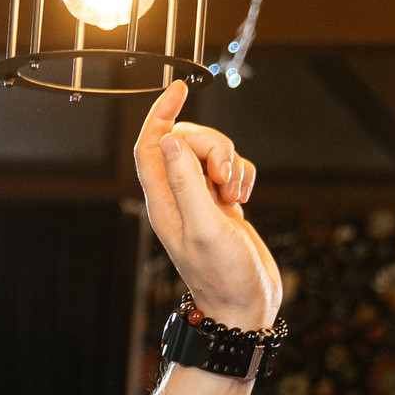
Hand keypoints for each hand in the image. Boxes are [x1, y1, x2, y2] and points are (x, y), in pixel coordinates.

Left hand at [132, 81, 279, 333]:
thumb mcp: (205, 226)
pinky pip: (232, 171)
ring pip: (213, 154)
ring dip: (231, 165)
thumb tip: (168, 140)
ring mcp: (199, 200)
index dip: (160, 114)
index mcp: (162, 201)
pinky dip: (244, 176)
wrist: (244, 306)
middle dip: (214, 148)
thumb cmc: (224, 275)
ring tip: (235, 197)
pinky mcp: (221, 206)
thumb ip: (187, 181)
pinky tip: (245, 200)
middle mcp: (176, 198)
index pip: (150, 145)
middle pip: (187, 143)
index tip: (180, 88)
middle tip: (224, 180)